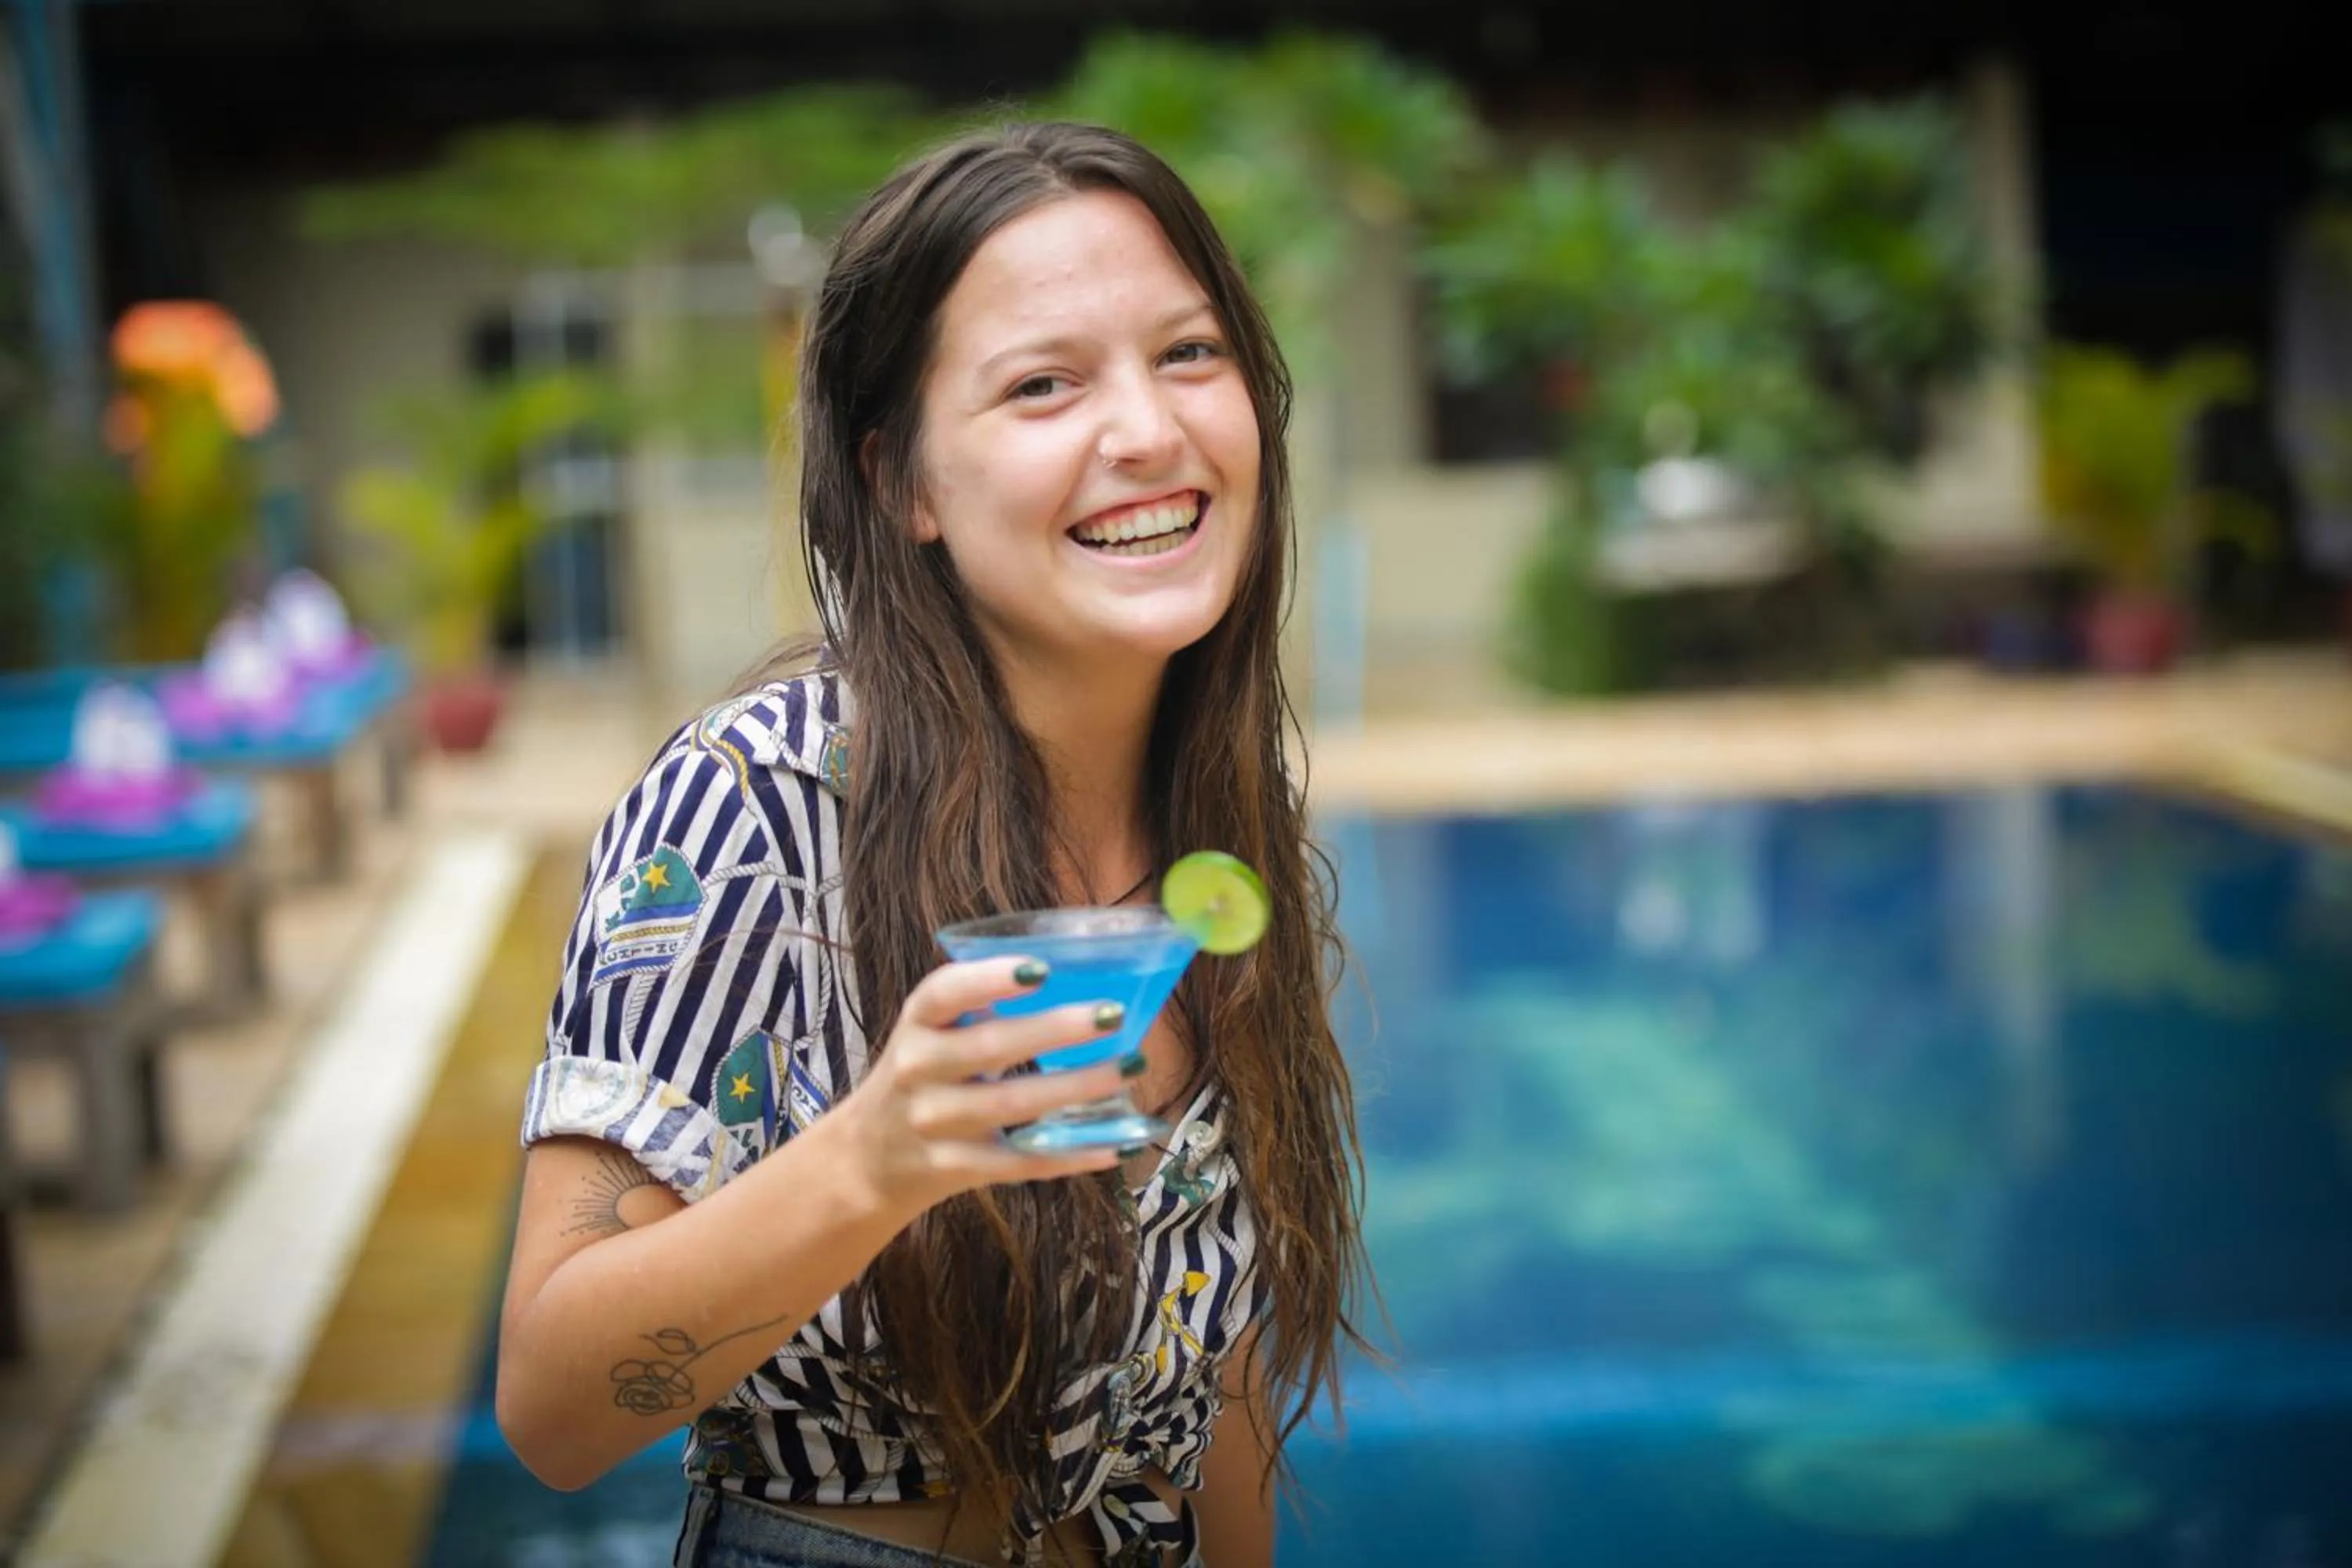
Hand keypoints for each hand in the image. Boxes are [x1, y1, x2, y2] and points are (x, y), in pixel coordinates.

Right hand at [831, 956, 1131, 1218]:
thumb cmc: (923, 1077)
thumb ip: (983, 1007)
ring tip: (1129, 1068)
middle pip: (989, 1047)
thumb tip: (1079, 981)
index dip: (989, 979)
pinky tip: (1116, 1143)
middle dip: (1055, 1030)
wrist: (869, 1159)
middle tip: (1113, 1015)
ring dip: (1077, 1087)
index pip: (943, 993)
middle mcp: (918, 1070)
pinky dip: (1071, 1155)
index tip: (1041, 969)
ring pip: (1013, 1105)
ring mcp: (934, 1123)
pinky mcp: (954, 1167)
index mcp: (917, 1023)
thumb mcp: (932, 1033)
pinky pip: (1020, 1162)